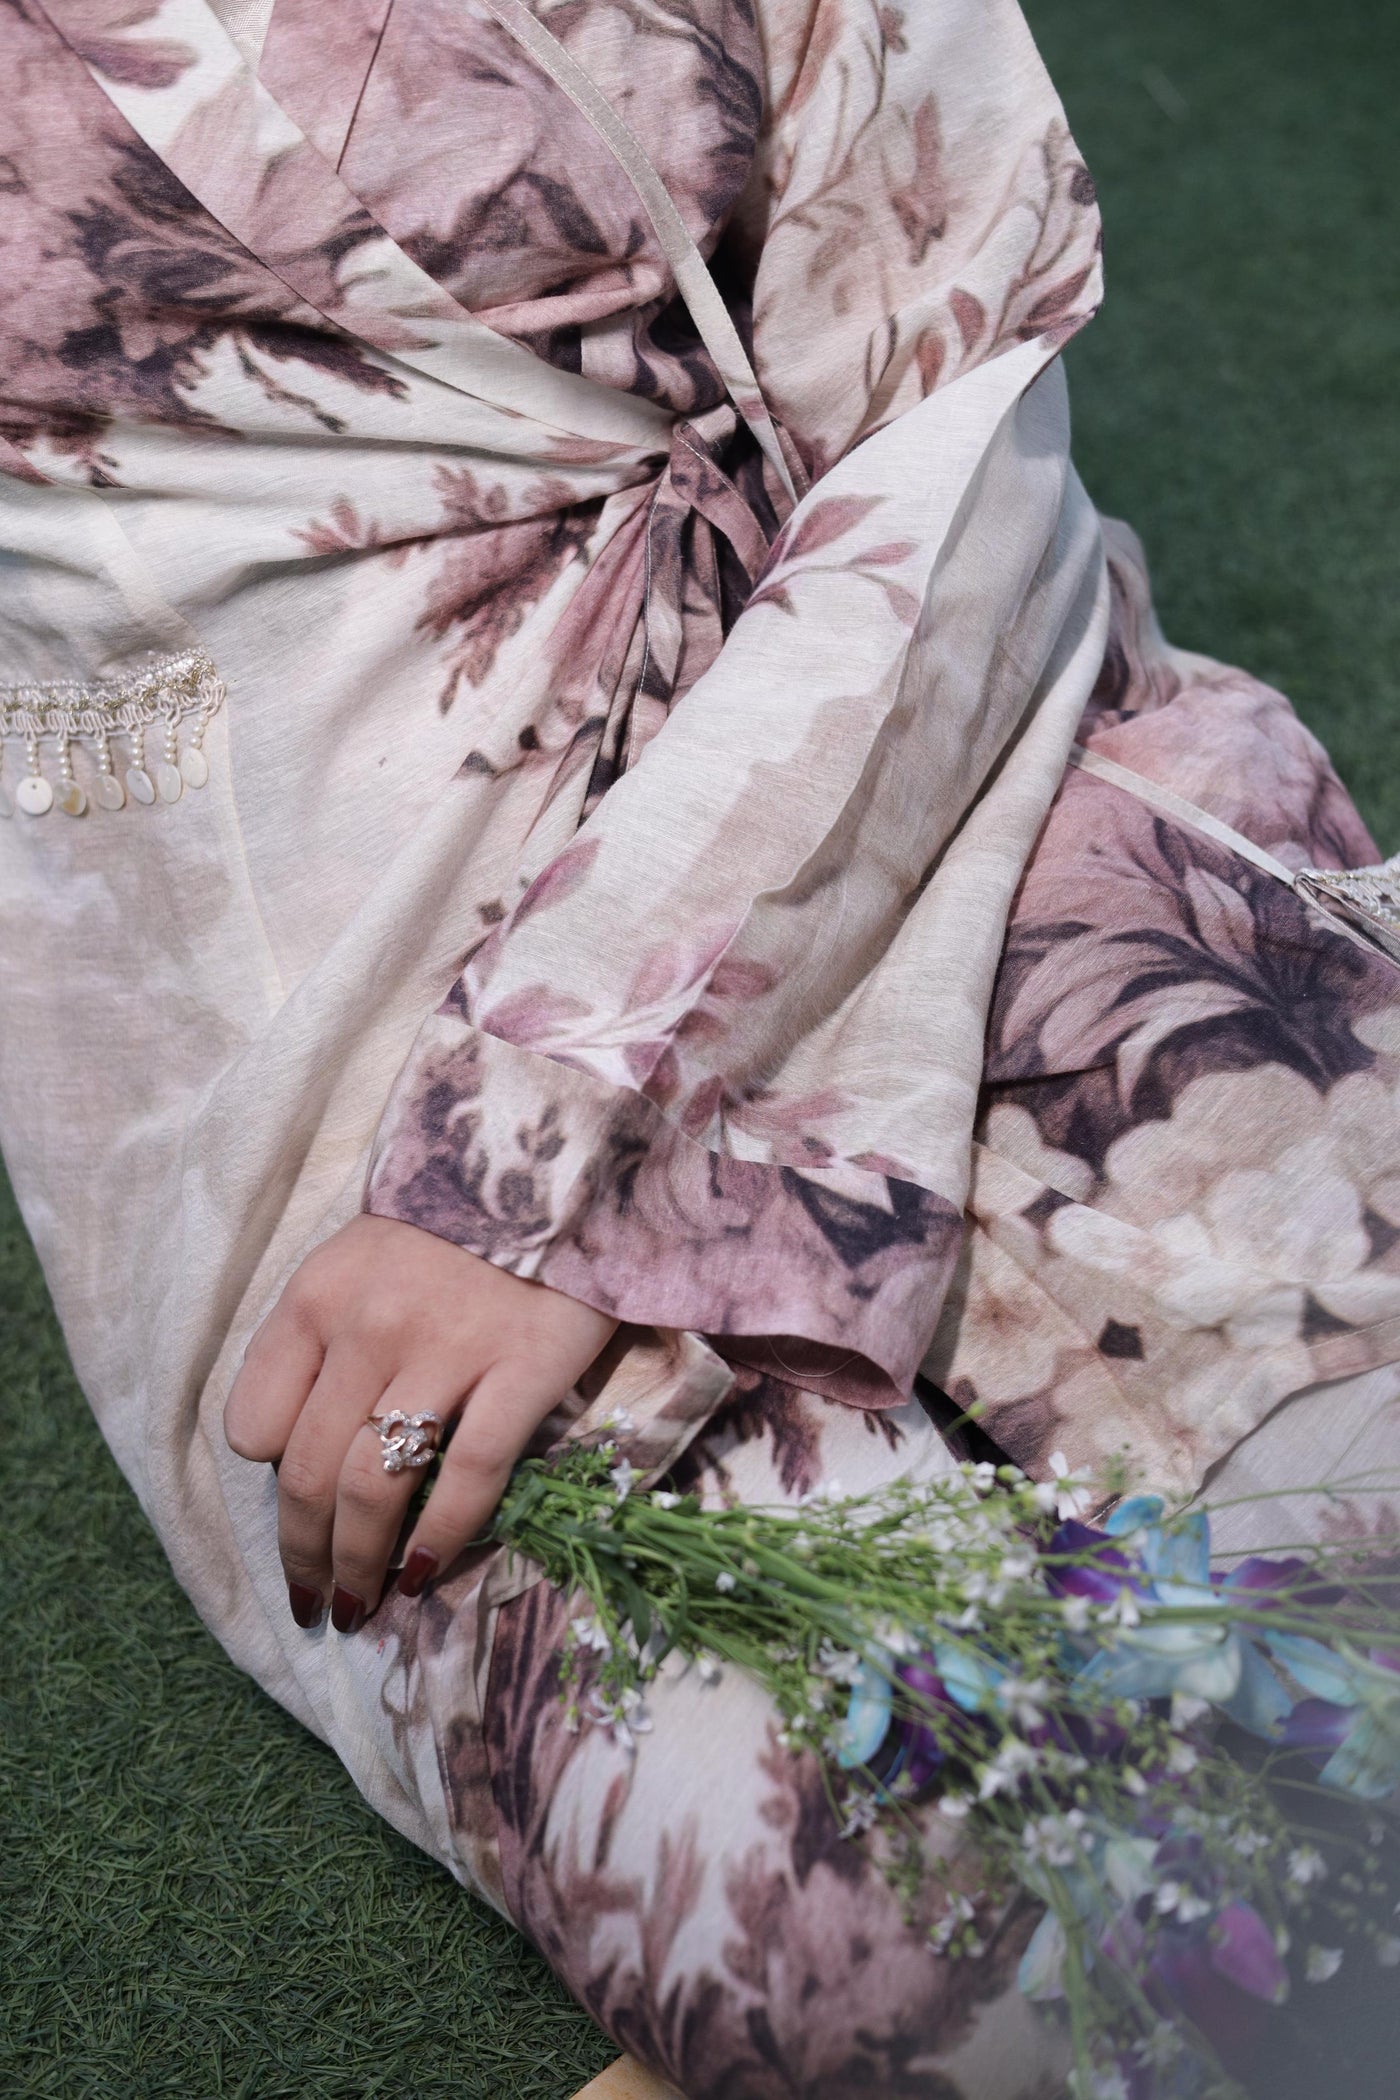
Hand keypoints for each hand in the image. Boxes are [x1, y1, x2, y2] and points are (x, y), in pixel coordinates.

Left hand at [223, 1214, 616, 1631]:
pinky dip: (441, 1539)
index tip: (299, 1506)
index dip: (273, 1476)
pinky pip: (470, 1476)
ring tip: (362, 1606)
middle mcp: (369, 1326)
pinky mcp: (523, 1368)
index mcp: (318, 1297)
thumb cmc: (456, 1223)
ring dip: (359, 1564)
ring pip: (376, 1487)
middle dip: (304, 1554)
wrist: (561, 1164)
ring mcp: (447, 1349)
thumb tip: (302, 1447)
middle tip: (316, 1601)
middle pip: (310, 1472)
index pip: (256, 1421)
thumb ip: (325, 1337)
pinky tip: (427, 1577)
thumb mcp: (362, 1257)